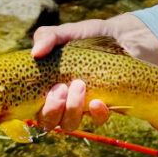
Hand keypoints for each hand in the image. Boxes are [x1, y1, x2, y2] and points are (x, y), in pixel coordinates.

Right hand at [31, 14, 157, 131]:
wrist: (124, 36)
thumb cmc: (89, 36)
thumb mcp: (67, 32)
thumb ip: (48, 37)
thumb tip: (35, 53)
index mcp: (47, 86)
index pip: (33, 108)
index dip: (33, 107)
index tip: (44, 90)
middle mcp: (62, 100)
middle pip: (49, 121)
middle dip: (51, 110)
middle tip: (60, 89)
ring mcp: (83, 106)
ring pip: (69, 124)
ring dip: (72, 109)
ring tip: (80, 85)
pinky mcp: (105, 107)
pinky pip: (97, 120)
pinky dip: (96, 114)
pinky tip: (98, 102)